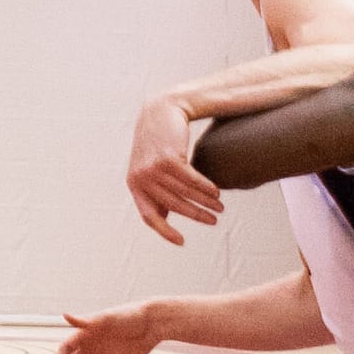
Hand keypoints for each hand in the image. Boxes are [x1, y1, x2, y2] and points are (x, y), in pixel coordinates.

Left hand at [127, 94, 222, 243]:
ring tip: (220, 206)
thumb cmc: (158, 144)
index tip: (182, 242)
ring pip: (184, 193)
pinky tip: (216, 191)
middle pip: (173, 206)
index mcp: (134, 184)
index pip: (149, 216)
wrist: (160, 111)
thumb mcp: (151, 168)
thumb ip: (156, 192)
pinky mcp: (167, 159)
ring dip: (206, 201)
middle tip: (214, 220)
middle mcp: (140, 178)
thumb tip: (164, 219)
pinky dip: (206, 187)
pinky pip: (191, 180)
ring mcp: (152, 168)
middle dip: (196, 215)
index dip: (164, 231)